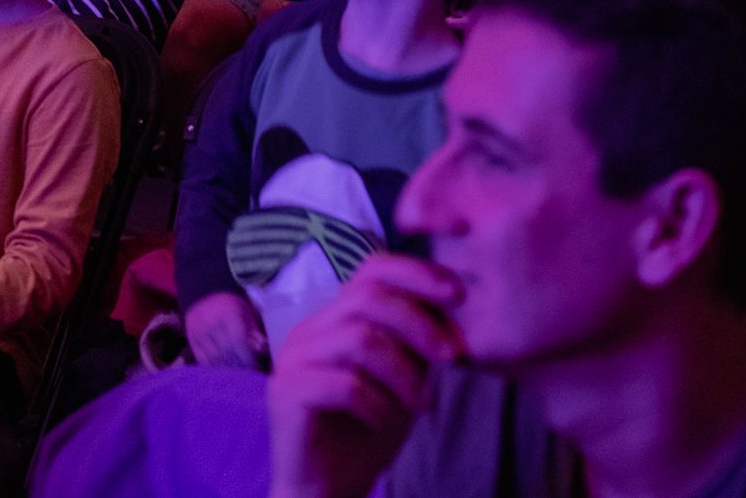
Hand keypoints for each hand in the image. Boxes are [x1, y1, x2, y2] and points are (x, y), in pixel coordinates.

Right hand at [186, 291, 267, 367]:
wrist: (204, 294)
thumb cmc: (231, 306)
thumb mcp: (246, 313)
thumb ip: (254, 332)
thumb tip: (262, 350)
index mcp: (228, 315)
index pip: (238, 342)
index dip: (247, 357)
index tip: (255, 368)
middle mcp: (212, 323)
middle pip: (227, 352)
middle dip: (239, 367)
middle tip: (248, 375)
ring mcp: (199, 332)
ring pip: (214, 358)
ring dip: (227, 370)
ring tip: (237, 377)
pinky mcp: (192, 340)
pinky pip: (203, 359)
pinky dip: (214, 368)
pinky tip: (223, 373)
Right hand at [266, 254, 463, 497]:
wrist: (328, 491)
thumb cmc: (367, 434)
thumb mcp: (404, 380)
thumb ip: (417, 344)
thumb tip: (452, 308)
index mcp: (335, 319)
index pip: (371, 269)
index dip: (417, 273)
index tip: (460, 294)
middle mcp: (309, 329)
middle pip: (368, 297)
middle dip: (420, 325)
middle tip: (451, 359)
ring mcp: (293, 359)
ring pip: (359, 338)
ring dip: (403, 373)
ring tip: (420, 406)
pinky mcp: (285, 393)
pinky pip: (344, 384)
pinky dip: (377, 405)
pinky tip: (383, 424)